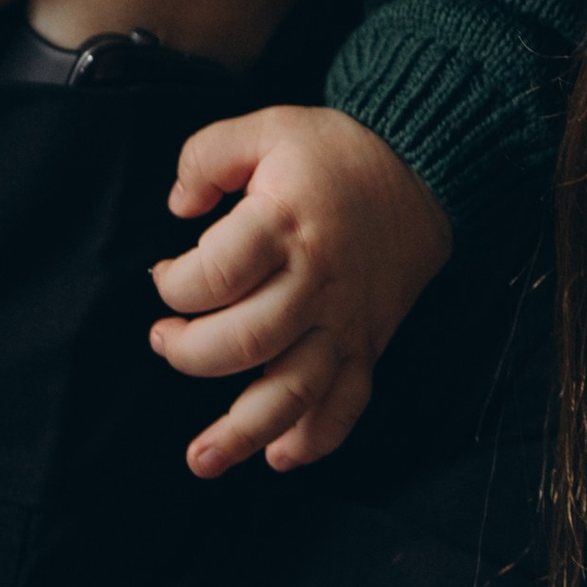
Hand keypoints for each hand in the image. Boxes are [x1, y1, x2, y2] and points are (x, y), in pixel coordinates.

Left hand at [149, 102, 451, 472]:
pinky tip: (280, 457)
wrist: (421, 171)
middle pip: (247, 340)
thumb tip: (177, 205)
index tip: (165, 278)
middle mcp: (317, 281)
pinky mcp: (368, 342)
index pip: (217, 274)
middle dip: (191, 352)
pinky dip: (317, 439)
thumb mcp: (267, 126)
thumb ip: (207, 156)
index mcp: (285, 223)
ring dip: (245, 431)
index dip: (176, 284)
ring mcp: (346, 320)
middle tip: (165, 340)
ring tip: (202, 460)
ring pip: (295, 390)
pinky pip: (348, 403)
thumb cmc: (333, 152)